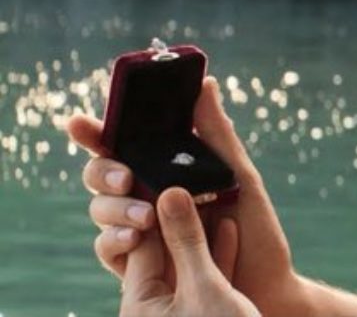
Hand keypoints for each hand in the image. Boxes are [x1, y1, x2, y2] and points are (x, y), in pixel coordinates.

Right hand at [68, 78, 312, 315]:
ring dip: (115, 207)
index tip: (81, 123)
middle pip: (103, 174)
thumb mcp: (240, 176)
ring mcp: (140, 228)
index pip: (125, 144)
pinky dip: (116, 239)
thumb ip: (217, 134)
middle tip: (126, 176)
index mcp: (167, 169)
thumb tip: (205, 84)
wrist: (265, 283)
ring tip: (146, 214)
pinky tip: (136, 237)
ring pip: (102, 209)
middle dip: (104, 170)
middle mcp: (147, 195)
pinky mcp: (135, 264)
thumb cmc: (256, 229)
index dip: (97, 132)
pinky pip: (108, 248)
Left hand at [121, 187, 260, 316]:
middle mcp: (153, 309)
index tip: (171, 178)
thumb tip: (169, 195)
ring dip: (201, 233)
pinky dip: (217, 254)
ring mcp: (179, 313)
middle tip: (190, 183)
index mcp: (140, 305)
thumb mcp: (203, 287)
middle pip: (162, 252)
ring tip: (213, 195)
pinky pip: (205, 279)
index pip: (140, 245)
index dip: (156, 211)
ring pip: (187, 263)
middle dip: (178, 220)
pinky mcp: (206, 314)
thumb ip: (186, 242)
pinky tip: (230, 226)